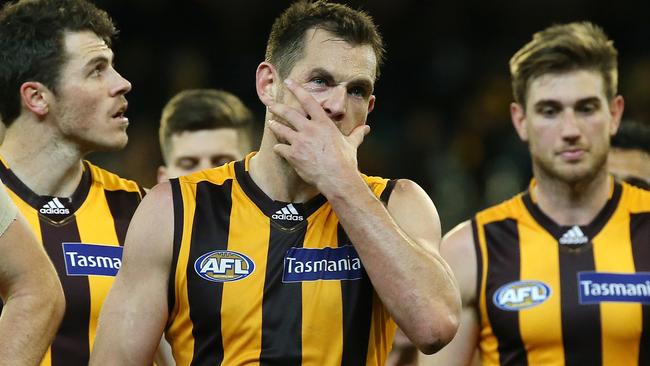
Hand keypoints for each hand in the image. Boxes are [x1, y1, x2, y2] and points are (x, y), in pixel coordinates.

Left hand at [267, 79, 369, 194]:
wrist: (336, 178)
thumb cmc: (345, 161)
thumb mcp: (352, 145)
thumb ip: (357, 134)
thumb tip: (367, 129)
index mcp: (323, 124)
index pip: (308, 101)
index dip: (297, 90)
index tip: (288, 82)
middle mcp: (309, 130)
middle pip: (289, 113)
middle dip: (277, 107)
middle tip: (270, 103)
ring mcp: (299, 142)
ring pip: (281, 130)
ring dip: (275, 126)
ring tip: (270, 123)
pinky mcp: (293, 155)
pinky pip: (280, 148)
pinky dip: (278, 148)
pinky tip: (278, 149)